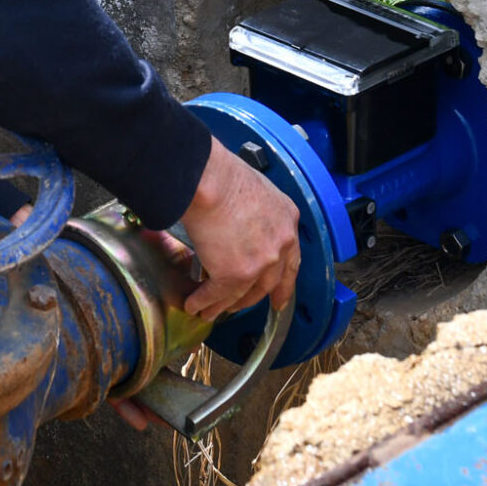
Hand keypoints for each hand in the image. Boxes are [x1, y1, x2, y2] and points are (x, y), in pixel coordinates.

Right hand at [176, 139, 301, 321]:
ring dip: (224, 305)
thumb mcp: (256, 190)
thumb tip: (238, 224)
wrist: (209, 181)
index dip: (283, 284)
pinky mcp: (236, 274)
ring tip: (210, 311)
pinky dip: (204, 301)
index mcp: (288, 219)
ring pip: (243, 294)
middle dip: (252, 300)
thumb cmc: (224, 175)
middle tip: (240, 308)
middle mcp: (280, 244)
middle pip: (268, 283)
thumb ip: (257, 214)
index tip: (279, 298)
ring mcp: (261, 262)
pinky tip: (194, 304)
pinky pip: (218, 294)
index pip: (291, 260)